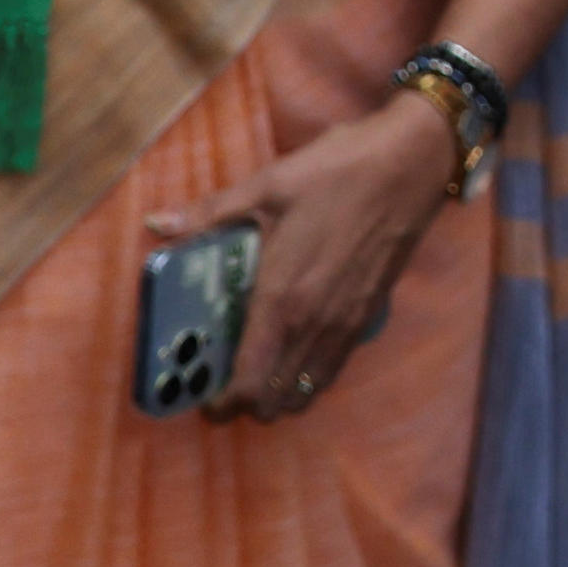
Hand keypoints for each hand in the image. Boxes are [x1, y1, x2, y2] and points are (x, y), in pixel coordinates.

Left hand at [151, 100, 454, 423]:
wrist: (413, 161)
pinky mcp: (370, 314)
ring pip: (306, 391)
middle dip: (244, 405)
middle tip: (222, 381)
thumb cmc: (338, 170)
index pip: (248, 382)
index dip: (220, 403)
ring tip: (257, 370)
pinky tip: (296, 347)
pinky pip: (333, 368)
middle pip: (275, 401)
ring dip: (278, 393)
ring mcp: (346, 324)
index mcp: (281, 298)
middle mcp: (314, 324)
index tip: (201, 396)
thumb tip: (155, 223)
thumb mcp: (268, 185)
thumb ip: (210, 214)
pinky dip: (308, 375)